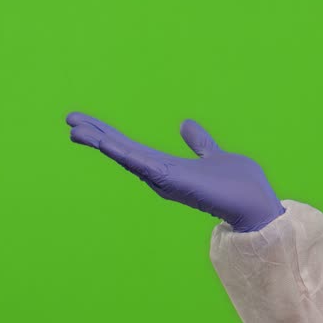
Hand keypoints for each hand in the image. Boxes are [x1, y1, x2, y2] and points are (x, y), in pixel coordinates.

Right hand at [65, 112, 286, 232]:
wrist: (254, 204)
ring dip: (101, 141)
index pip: (131, 147)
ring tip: (75, 128)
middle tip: (68, 119)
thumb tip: (185, 123)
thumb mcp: (212, 155)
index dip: (107, 133)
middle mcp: (161, 174)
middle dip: (96, 134)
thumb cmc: (237, 184)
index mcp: (167, 167)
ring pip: (126, 156)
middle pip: (122, 150)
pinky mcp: (173, 181)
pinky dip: (124, 154)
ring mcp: (165, 179)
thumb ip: (199, 142)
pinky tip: (105, 142)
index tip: (84, 120)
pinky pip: (144, 165)